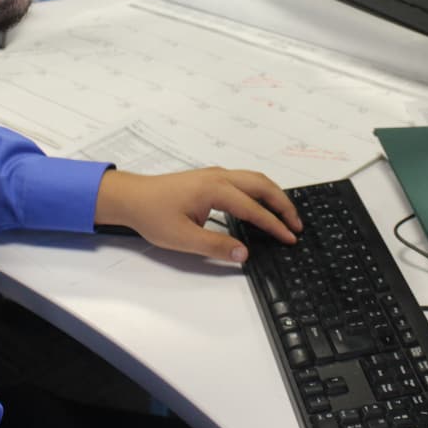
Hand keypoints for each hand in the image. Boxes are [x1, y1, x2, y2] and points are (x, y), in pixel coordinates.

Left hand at [94, 167, 301, 263]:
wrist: (131, 197)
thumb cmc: (153, 216)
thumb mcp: (183, 238)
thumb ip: (216, 246)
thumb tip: (245, 254)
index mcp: (214, 189)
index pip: (253, 209)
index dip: (274, 225)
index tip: (290, 238)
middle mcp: (219, 176)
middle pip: (262, 185)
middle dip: (283, 204)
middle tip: (297, 225)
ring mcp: (215, 174)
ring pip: (255, 179)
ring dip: (274, 195)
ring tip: (287, 215)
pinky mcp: (210, 177)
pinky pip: (245, 180)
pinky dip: (261, 191)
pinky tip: (262, 205)